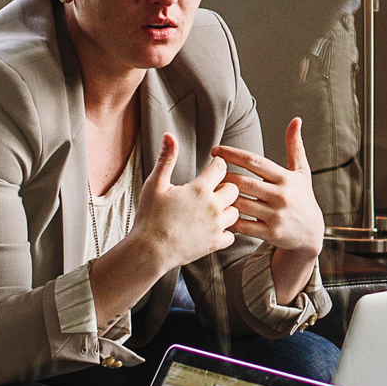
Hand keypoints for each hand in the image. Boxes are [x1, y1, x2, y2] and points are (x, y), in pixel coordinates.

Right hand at [130, 132, 239, 271]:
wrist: (150, 250)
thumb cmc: (150, 216)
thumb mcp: (155, 184)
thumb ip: (167, 159)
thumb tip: (170, 135)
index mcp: (200, 189)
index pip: (221, 168)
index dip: (217, 165)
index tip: (213, 166)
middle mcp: (213, 206)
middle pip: (234, 188)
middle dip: (226, 185)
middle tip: (213, 188)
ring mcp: (216, 226)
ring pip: (236, 211)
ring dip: (228, 208)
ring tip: (214, 207)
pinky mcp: (215, 244)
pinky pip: (231, 235)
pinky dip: (225, 231)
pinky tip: (214, 228)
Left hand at [213, 118, 323, 257]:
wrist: (311, 232)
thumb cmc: (302, 197)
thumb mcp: (301, 171)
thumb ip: (295, 146)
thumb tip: (296, 120)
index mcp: (286, 179)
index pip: (254, 162)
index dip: (232, 154)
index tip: (216, 150)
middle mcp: (281, 196)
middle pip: (243, 183)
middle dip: (223, 176)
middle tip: (210, 172)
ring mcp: (276, 216)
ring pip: (240, 204)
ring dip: (223, 197)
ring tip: (211, 190)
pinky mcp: (270, 233)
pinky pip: (243, 225)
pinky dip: (230, 218)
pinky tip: (220, 211)